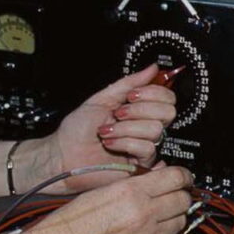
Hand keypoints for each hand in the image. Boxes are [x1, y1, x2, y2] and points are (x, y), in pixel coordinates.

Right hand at [29, 165, 193, 233]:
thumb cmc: (71, 222)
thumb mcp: (102, 189)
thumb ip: (131, 184)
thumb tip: (151, 181)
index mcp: (132, 192)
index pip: (176, 177)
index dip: (183, 175)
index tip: (182, 176)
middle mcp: (145, 215)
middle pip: (183, 200)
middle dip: (181, 194)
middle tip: (173, 193)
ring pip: (180, 222)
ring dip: (174, 216)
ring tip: (161, 213)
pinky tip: (151, 232)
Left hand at [37, 63, 177, 192]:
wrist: (64, 153)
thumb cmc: (78, 129)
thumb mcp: (103, 98)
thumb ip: (129, 82)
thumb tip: (152, 68)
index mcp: (138, 109)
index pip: (166, 97)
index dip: (153, 92)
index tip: (131, 95)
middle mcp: (144, 126)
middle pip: (168, 111)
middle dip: (140, 109)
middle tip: (119, 112)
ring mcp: (143, 145)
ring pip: (155, 129)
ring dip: (126, 127)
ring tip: (108, 131)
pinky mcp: (141, 165)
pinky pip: (147, 148)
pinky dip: (124, 142)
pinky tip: (110, 143)